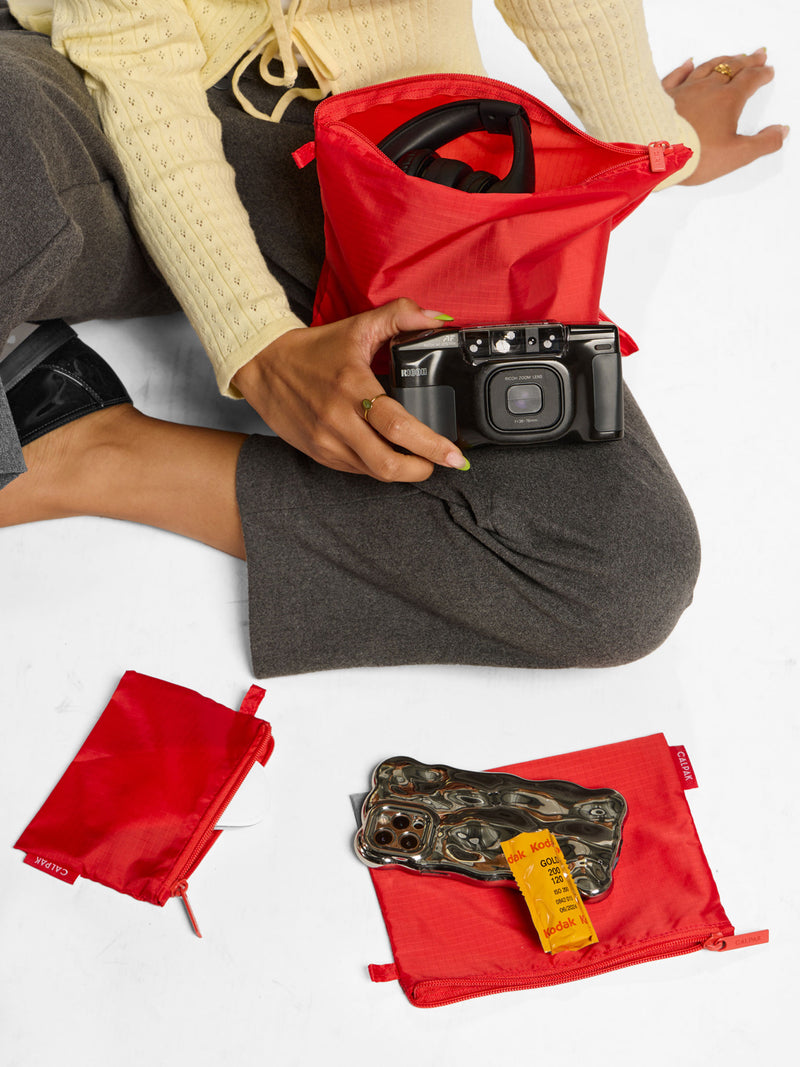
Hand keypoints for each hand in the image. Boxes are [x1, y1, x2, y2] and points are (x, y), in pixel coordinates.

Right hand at [232, 299, 468, 480]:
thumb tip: (436, 318)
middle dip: (423, 468)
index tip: (455, 455)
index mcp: (353, 386)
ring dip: (403, 471)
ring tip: (419, 459)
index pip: (399, 425)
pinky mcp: (319, 454)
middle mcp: (339, 420)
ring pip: (375, 472)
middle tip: (441, 461)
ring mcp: (327, 441)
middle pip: (388, 463)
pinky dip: (378, 467)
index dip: (431, 445)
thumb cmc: (312, 349)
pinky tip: (388, 454)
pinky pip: (357, 470)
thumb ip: (400, 316)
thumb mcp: (357, 326)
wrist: (262, 365)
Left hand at [662, 48, 787, 184]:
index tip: (768, 70)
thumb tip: (780, 132)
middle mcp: (707, 89)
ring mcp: (683, 90)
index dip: (761, 75)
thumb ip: (763, 144)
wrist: (652, 154)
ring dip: (721, 61)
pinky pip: (675, 76)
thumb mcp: (736, 155)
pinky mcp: (662, 97)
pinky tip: (688, 63)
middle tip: (757, 54)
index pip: (750, 81)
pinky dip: (684, 68)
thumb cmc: (694, 155)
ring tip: (731, 56)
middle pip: (731, 69)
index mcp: (728, 100)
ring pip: (706, 69)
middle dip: (746, 62)